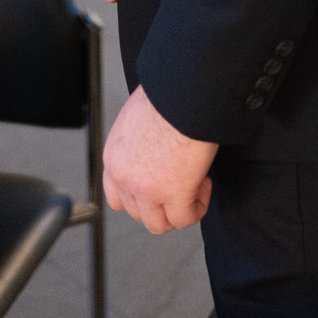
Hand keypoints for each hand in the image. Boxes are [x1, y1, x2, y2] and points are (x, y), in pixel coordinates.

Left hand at [102, 85, 216, 233]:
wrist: (183, 94)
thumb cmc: (165, 97)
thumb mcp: (136, 121)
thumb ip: (136, 146)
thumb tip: (151, 155)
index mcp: (114, 157)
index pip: (116, 197)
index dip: (140, 198)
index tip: (157, 189)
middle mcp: (124, 177)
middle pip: (139, 213)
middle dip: (162, 203)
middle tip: (180, 182)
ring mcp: (147, 189)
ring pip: (160, 224)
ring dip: (178, 209)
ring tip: (193, 184)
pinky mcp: (174, 194)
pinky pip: (186, 219)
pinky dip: (198, 207)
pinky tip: (204, 185)